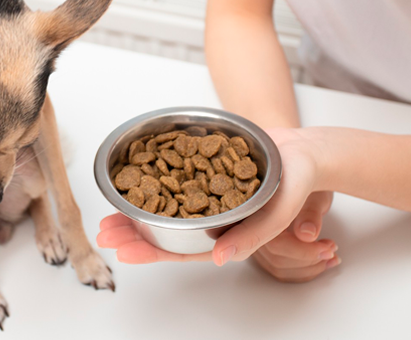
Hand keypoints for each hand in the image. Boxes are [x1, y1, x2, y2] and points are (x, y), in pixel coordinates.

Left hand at [97, 128, 338, 272]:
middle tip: (105, 231)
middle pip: (167, 232)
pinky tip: (135, 182)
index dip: (153, 253)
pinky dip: (154, 182)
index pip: (183, 250)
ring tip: (111, 212)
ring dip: (139, 211)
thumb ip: (251, 237)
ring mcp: (208, 196)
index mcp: (227, 235)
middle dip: (134, 233)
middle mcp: (213, 219)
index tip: (125, 253)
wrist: (306, 150)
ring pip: (166, 208)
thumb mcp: (277, 211)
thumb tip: (219, 260)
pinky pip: (176, 181)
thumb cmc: (297, 183)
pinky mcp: (207, 173)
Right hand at [252, 190, 338, 281]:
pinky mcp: (265, 250)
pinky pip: (281, 269)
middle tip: (331, 250)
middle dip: (309, 260)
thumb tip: (306, 234)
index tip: (326, 251)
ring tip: (330, 255)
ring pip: (279, 268)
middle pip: (277, 260)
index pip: (276, 244)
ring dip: (309, 268)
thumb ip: (310, 214)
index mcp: (260, 211)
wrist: (302, 178)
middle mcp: (252, 228)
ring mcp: (257, 241)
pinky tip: (322, 262)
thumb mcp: (315, 195)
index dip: (302, 252)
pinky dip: (303, 271)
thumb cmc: (307, 181)